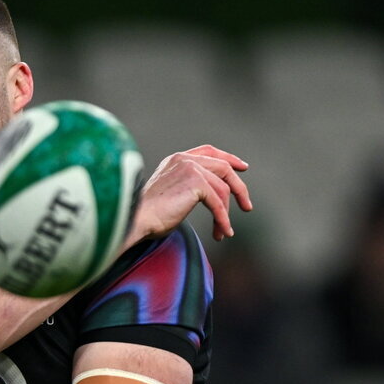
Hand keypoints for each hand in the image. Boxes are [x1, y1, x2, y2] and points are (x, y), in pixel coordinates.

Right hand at [126, 145, 251, 245]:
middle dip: (239, 187)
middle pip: (223, 167)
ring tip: (224, 232)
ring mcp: (191, 168)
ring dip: (226, 213)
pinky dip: (222, 219)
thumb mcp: (170, 196)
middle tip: (247, 206)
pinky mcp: (196, 182)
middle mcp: (185, 159)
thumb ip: (189, 190)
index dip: (229, 158)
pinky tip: (223, 232)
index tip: (242, 168)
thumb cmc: (147, 217)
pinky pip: (218, 202)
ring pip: (223, 188)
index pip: (209, 152)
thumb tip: (211, 201)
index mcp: (177, 159)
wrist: (136, 220)